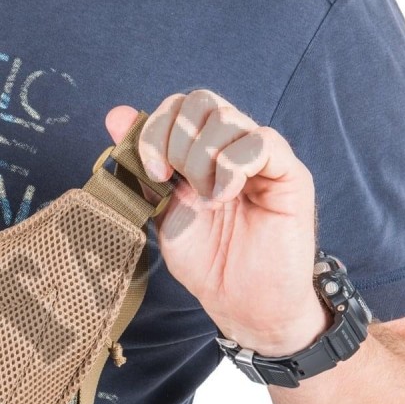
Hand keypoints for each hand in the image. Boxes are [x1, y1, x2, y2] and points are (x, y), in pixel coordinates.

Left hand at [105, 90, 325, 355]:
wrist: (242, 302)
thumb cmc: (207, 262)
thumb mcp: (162, 212)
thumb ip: (143, 167)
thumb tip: (116, 115)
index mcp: (201, 153)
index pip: (179, 107)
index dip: (157, 129)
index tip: (152, 171)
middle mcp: (232, 147)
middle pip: (201, 101)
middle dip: (176, 140)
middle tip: (175, 183)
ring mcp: (261, 157)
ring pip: (226, 119)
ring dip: (201, 160)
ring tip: (207, 201)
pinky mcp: (288, 172)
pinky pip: (260, 141)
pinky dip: (232, 167)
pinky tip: (224, 196)